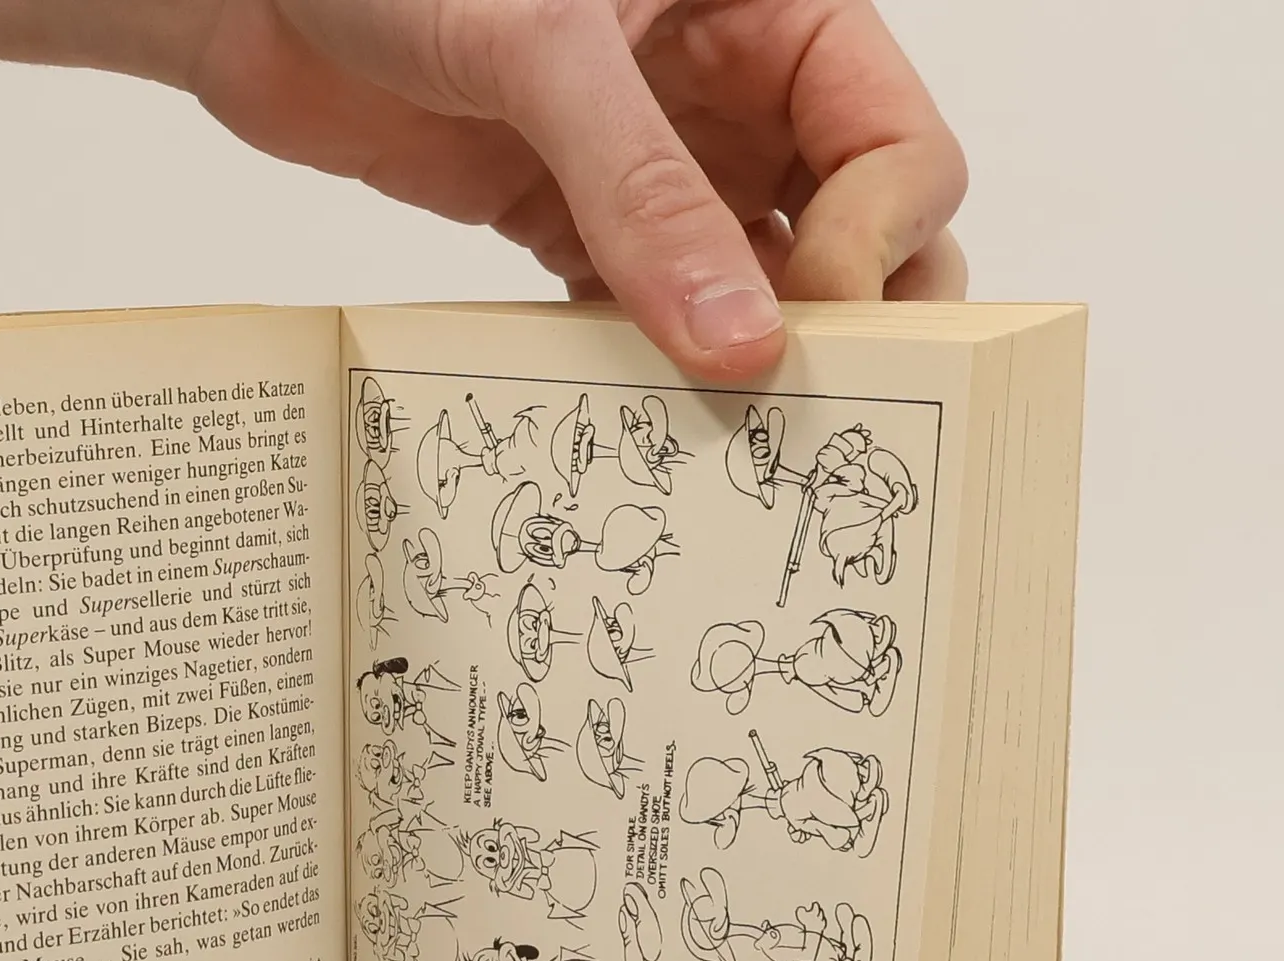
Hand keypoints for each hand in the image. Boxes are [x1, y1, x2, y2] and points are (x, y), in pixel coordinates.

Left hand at [0, 0, 965, 377]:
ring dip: (745, 357)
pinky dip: (648, 361)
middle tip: (813, 407)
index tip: (801, 316)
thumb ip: (643, 192)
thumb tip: (740, 342)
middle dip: (847, 315)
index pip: (893, 141)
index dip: (872, 239)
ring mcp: (655, 164)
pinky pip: (644, 305)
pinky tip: (636, 414)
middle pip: (852, 223)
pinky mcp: (572, 220)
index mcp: (768, 10)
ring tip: (728, 441)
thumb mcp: (543, 55)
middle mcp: (729, 91)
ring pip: (751, 279)